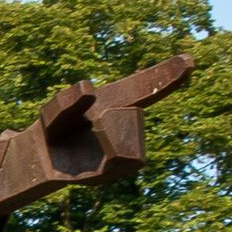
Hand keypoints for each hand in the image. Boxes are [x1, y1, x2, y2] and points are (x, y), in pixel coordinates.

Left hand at [26, 53, 192, 189]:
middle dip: (117, 118)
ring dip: (113, 138)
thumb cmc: (55, 129)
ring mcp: (124, 147)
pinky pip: (130, 160)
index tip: (189, 61)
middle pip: (137, 115)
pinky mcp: (117, 170)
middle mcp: (126, 123)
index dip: (167, 74)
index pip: (146, 85)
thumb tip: (89, 90)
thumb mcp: (53, 111)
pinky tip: (101, 158)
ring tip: (95, 138)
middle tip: (97, 122)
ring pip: (136, 141)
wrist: (42, 161)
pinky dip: (115, 155)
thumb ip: (67, 100)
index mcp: (117, 101)